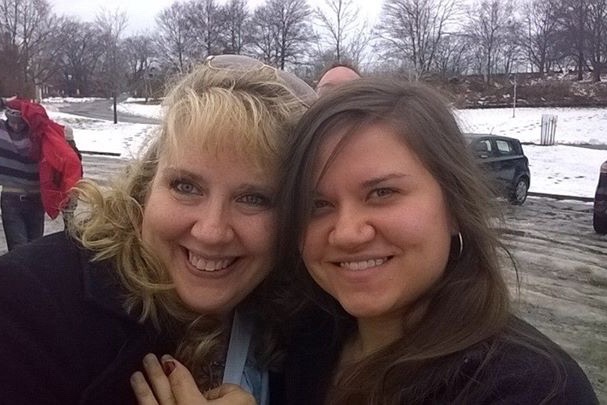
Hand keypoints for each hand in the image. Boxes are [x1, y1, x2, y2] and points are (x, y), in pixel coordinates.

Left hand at [130, 353, 255, 404]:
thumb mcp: (242, 400)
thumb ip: (224, 391)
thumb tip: (209, 394)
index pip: (181, 382)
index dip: (174, 368)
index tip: (167, 359)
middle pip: (164, 392)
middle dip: (155, 374)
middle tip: (148, 359)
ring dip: (143, 391)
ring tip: (135, 377)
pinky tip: (141, 402)